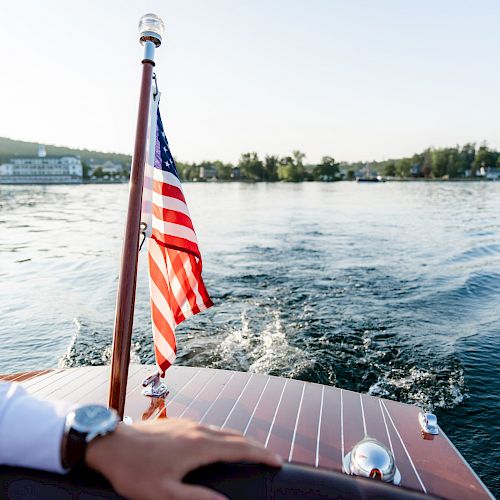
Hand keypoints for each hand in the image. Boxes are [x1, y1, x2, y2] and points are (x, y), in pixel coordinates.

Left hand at [85, 418, 281, 499]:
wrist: (111, 442)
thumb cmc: (134, 470)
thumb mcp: (163, 493)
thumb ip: (195, 498)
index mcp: (199, 446)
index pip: (239, 449)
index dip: (261, 454)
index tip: (277, 460)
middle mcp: (198, 430)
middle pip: (235, 436)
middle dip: (255, 446)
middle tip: (270, 456)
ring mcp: (188, 424)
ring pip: (223, 430)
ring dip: (240, 440)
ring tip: (251, 450)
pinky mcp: (179, 423)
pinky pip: (210, 428)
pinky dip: (225, 436)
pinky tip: (221, 444)